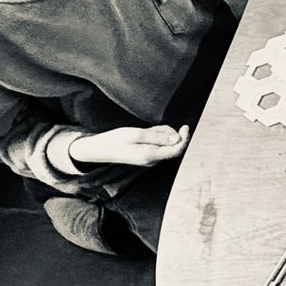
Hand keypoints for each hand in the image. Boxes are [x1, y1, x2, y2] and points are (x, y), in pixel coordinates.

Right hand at [70, 124, 188, 167]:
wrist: (101, 149)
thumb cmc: (115, 140)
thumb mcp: (136, 134)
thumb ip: (157, 136)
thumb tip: (177, 138)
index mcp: (150, 155)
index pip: (176, 150)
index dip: (184, 138)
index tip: (185, 127)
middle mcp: (153, 159)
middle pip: (173, 145)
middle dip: (169, 133)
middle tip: (153, 128)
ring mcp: (151, 158)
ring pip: (166, 142)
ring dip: (161, 133)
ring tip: (145, 131)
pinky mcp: (148, 154)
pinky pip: (159, 143)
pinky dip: (156, 135)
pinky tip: (145, 133)